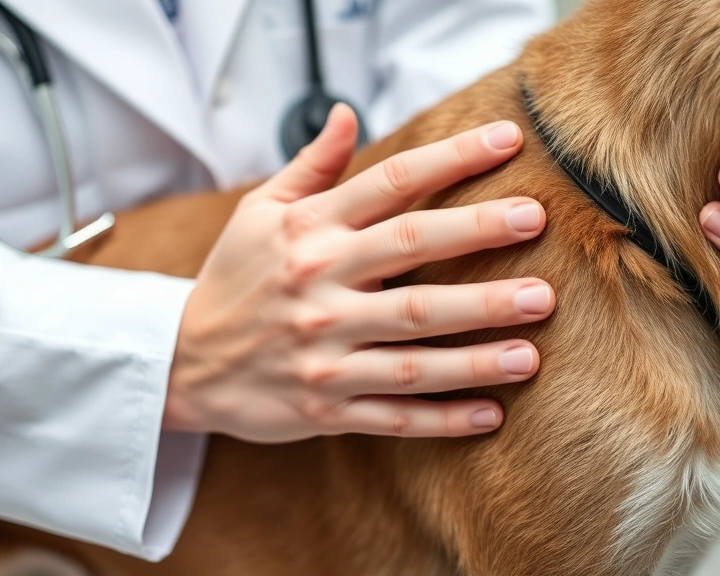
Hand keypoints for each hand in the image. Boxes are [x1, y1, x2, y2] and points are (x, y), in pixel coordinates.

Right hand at [164, 104, 553, 442]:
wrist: (180, 361)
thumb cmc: (232, 280)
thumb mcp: (257, 213)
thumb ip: (309, 166)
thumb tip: (346, 112)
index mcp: (308, 233)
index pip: (390, 183)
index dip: (452, 158)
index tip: (508, 141)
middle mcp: (318, 288)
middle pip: (411, 256)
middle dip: (478, 236)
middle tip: (538, 222)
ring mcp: (323, 353)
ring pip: (414, 348)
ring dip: (478, 346)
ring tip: (533, 341)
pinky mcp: (324, 407)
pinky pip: (394, 415)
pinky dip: (443, 417)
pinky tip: (492, 411)